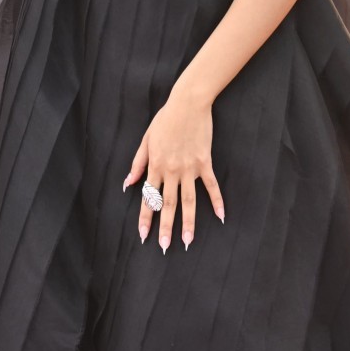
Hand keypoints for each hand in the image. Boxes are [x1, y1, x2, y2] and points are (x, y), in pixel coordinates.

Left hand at [122, 84, 224, 250]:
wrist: (188, 103)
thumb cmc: (165, 120)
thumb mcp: (146, 140)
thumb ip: (138, 163)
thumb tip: (128, 184)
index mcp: (155, 166)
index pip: (148, 198)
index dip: (145, 218)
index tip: (144, 235)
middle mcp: (171, 171)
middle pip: (167, 204)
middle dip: (166, 227)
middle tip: (165, 247)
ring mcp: (189, 168)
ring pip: (188, 200)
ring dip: (189, 222)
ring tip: (188, 241)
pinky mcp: (204, 162)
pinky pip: (211, 185)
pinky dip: (217, 200)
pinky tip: (221, 216)